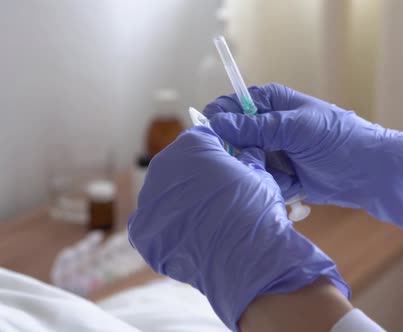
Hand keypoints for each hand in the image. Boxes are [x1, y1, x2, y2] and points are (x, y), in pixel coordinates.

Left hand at [127, 127, 348, 329]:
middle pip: (176, 166)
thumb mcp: (261, 174)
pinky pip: (151, 224)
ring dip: (179, 204)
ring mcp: (149, 199)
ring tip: (204, 223)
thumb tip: (249, 153)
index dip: (215, 152)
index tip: (225, 166)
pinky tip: (187, 239)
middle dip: (194, 179)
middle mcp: (163, 166)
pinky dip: (166, 230)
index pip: (200, 138)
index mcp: (192, 144)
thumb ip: (248, 158)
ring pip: (163, 195)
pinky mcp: (141, 231)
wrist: (248, 259)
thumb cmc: (257, 212)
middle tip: (215, 198)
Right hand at [204, 83, 402, 233]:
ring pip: (246, 162)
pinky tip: (294, 186)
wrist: (371, 173)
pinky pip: (262, 180)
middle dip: (240, 153)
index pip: (232, 105)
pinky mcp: (282, 176)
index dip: (220, 120)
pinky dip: (273, 186)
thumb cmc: (339, 140)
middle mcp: (270, 126)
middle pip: (234, 138)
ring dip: (258, 172)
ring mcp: (275, 152)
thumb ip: (256, 127)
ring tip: (284, 176)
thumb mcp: (296, 129)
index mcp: (272, 102)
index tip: (215, 138)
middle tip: (256, 162)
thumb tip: (217, 123)